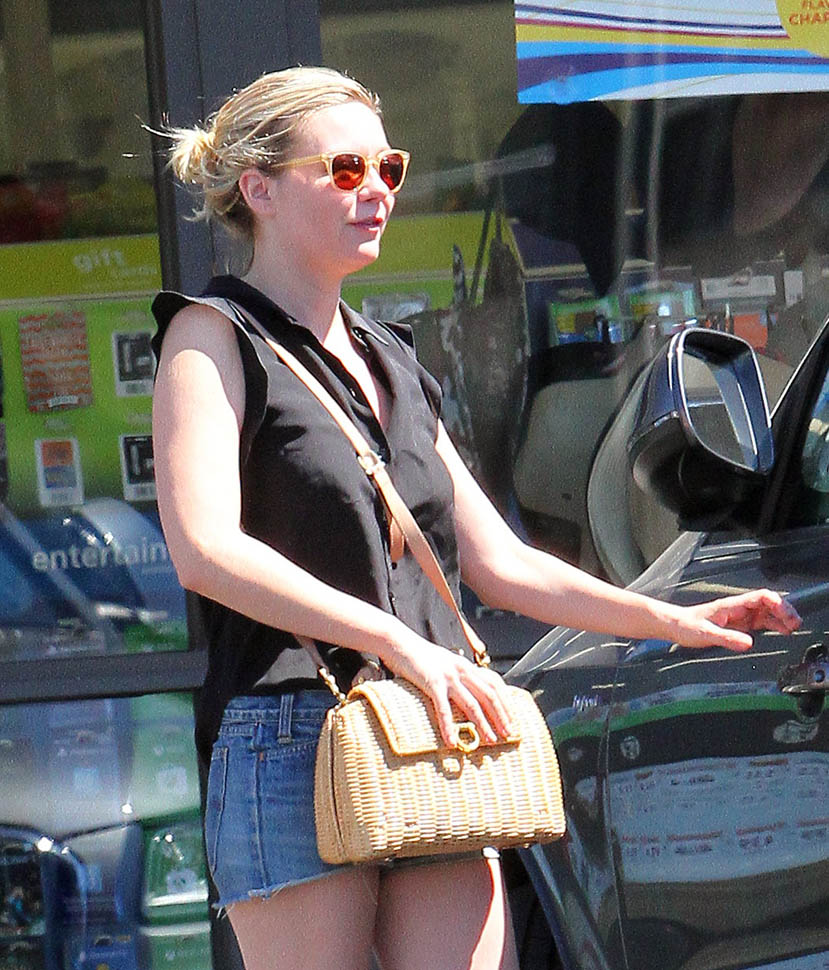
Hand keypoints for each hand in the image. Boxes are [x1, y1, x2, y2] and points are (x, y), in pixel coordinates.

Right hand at [382, 636, 516, 748]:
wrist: (398, 642)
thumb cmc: (418, 655)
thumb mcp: (443, 662)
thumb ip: (456, 675)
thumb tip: (465, 690)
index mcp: (466, 665)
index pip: (495, 684)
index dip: (506, 702)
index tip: (512, 720)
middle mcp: (462, 669)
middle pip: (489, 695)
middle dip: (501, 716)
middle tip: (508, 734)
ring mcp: (448, 676)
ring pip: (472, 704)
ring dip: (483, 724)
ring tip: (490, 740)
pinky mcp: (433, 683)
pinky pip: (444, 709)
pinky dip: (449, 727)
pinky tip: (452, 741)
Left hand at [676, 589, 801, 651]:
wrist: (673, 625)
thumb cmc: (685, 626)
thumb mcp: (705, 634)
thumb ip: (726, 638)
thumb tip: (749, 643)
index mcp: (732, 605)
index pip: (760, 597)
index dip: (777, 603)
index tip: (787, 615)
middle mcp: (738, 608)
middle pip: (768, 604)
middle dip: (784, 611)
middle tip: (795, 624)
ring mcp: (740, 616)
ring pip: (767, 613)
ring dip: (782, 619)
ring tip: (794, 628)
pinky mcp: (738, 625)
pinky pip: (761, 623)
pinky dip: (774, 626)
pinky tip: (782, 632)